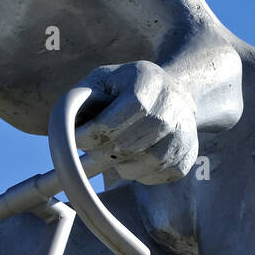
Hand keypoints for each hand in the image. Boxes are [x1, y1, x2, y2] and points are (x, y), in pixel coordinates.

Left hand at [74, 61, 197, 184]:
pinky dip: (141, 174)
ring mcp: (185, 130)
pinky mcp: (189, 154)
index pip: (126, 111)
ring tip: (113, 153)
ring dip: (122, 165)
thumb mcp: (102, 82)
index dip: (97, 131)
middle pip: (133, 141)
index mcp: (149, 79)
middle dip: (105, 151)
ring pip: (148, 162)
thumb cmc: (125, 89)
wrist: (170, 93)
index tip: (79, 139)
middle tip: (93, 151)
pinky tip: (133, 159)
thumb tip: (65, 129)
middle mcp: (173, 102)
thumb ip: (81, 100)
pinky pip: (160, 175)